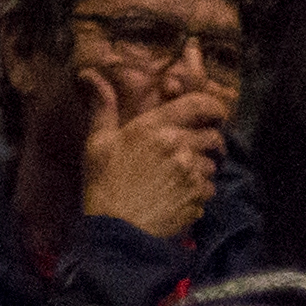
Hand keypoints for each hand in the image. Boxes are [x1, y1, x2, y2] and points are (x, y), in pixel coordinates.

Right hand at [73, 77, 219, 240]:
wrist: (116, 229)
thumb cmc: (104, 183)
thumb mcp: (98, 142)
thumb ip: (103, 107)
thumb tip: (91, 75)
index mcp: (156, 127)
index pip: (200, 105)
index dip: (213, 107)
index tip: (214, 113)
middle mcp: (180, 146)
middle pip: (214, 137)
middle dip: (209, 141)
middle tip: (197, 148)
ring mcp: (192, 174)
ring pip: (212, 165)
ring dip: (203, 168)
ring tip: (183, 175)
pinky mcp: (197, 198)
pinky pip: (208, 189)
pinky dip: (199, 191)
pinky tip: (180, 195)